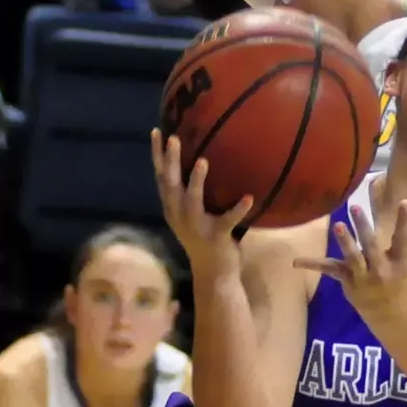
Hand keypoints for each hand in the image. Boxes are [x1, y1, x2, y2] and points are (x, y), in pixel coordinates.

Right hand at [151, 131, 253, 285]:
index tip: (157, 131)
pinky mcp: (217, 237)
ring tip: (202, 161)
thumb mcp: (191, 215)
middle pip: (171, 184)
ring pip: (192, 201)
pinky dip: (238, 210)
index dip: (157, 155)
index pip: (161, 177)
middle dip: (170, 161)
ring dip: (196, 181)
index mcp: (173, 209)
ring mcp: (197, 228)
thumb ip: (190, 193)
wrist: (213, 275)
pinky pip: (228, 221)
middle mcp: (180, 216)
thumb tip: (199, 158)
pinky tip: (249, 198)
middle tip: (174, 138)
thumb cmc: (205, 239)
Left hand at [295, 184, 406, 323]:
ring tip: (338, 225)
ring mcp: (363, 277)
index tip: (406, 203)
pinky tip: (294, 262)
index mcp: (402, 263)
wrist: (391, 312)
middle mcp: (382, 270)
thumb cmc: (404, 278)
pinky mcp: (347, 281)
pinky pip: (329, 270)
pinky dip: (312, 265)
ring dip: (344, 242)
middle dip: (363, 228)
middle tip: (355, 208)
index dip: (405, 222)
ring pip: (353, 258)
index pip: (404, 239)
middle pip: (373, 247)